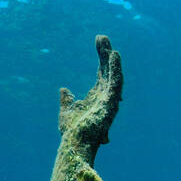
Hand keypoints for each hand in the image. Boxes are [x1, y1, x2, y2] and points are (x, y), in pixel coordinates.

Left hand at [57, 35, 123, 156]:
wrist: (74, 144)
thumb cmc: (72, 132)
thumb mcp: (66, 111)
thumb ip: (67, 99)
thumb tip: (64, 89)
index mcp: (97, 96)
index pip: (101, 71)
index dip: (101, 56)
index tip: (98, 40)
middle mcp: (106, 95)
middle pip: (107, 70)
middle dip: (105, 53)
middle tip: (101, 36)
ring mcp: (110, 99)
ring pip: (113, 74)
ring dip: (110, 58)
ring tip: (108, 44)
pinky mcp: (111, 103)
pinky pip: (116, 82)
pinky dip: (116, 68)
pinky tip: (114, 55)